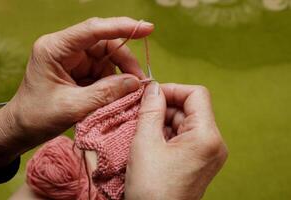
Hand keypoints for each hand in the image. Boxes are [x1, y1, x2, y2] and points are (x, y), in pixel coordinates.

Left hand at [0, 17, 153, 166]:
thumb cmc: (37, 117)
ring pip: (108, 58)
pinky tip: (119, 95)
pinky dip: (115, 83)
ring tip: (130, 93)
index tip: (147, 28)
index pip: (93, 30)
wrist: (21, 129)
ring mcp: (73, 60)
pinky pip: (104, 71)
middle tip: (140, 83)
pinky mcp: (79, 71)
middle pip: (105, 44)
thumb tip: (135, 82)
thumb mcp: (73, 107)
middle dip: (125, 61)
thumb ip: (106, 93)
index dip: (122, 27)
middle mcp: (65, 49)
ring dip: (121, 74)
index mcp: (55, 49)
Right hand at [125, 83, 227, 199]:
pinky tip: (151, 142)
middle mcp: (214, 144)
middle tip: (140, 114)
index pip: (196, 94)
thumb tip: (153, 87)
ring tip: (143, 132)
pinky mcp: (200, 161)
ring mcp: (208, 154)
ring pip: (185, 122)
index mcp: (207, 137)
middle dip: (164, 107)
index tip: (151, 94)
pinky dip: (167, 134)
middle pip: (190, 108)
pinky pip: (185, 137)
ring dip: (163, 121)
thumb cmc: (152, 189)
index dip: (172, 89)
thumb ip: (151, 109)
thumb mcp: (145, 142)